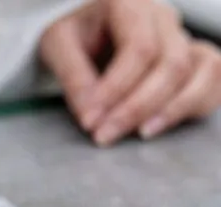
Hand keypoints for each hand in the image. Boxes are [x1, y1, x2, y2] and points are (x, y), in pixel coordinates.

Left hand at [40, 0, 220, 145]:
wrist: (84, 30)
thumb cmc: (74, 33)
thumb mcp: (58, 46)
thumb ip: (73, 78)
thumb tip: (90, 117)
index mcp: (130, 3)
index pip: (139, 48)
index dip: (116, 89)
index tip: (91, 119)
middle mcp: (164, 18)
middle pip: (171, 64)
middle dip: (138, 107)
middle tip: (105, 135)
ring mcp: (183, 38)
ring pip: (200, 73)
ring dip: (171, 110)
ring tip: (139, 134)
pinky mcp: (193, 61)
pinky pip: (212, 81)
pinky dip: (192, 106)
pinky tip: (159, 125)